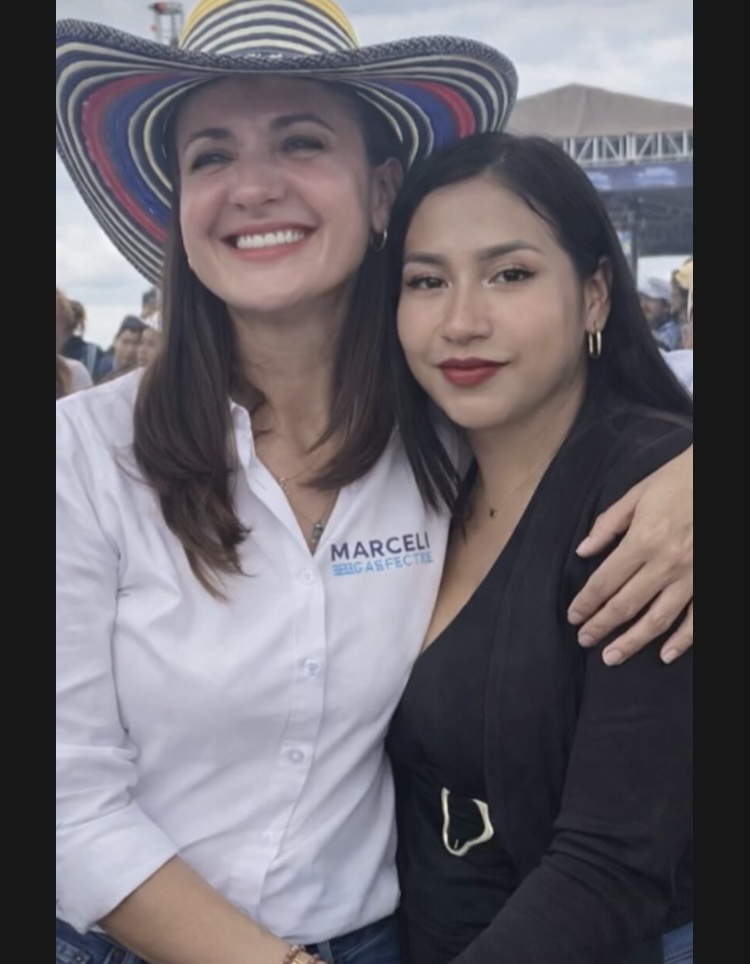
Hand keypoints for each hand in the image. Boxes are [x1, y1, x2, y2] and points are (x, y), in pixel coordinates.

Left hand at [568, 446, 692, 665]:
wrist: (722, 476)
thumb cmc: (677, 481)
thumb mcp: (637, 494)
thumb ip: (608, 525)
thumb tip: (583, 551)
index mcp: (643, 540)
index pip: (605, 582)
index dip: (586, 603)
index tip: (573, 617)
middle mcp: (665, 564)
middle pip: (625, 605)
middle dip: (601, 626)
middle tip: (584, 640)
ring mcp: (690, 576)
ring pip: (657, 619)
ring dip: (633, 641)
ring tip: (612, 657)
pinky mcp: (710, 582)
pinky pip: (695, 619)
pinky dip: (681, 640)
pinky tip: (665, 655)